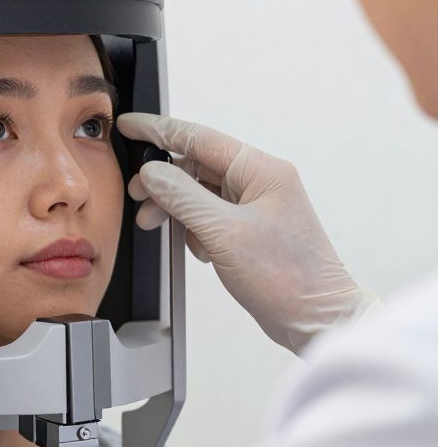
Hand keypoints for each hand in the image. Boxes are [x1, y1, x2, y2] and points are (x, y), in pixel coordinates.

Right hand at [118, 113, 378, 355]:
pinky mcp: (249, 228)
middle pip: (196, 165)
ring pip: (199, 191)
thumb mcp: (224, 233)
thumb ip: (183, 197)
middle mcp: (260, 182)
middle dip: (162, 180)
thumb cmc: (288, 277)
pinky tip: (193, 246)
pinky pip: (209, 214)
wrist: (317, 320)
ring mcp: (255, 205)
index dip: (158, 130)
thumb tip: (152, 172)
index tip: (129, 126)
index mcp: (261, 171)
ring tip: (154, 224)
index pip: (198, 138)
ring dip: (174, 207)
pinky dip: (192, 226)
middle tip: (136, 195)